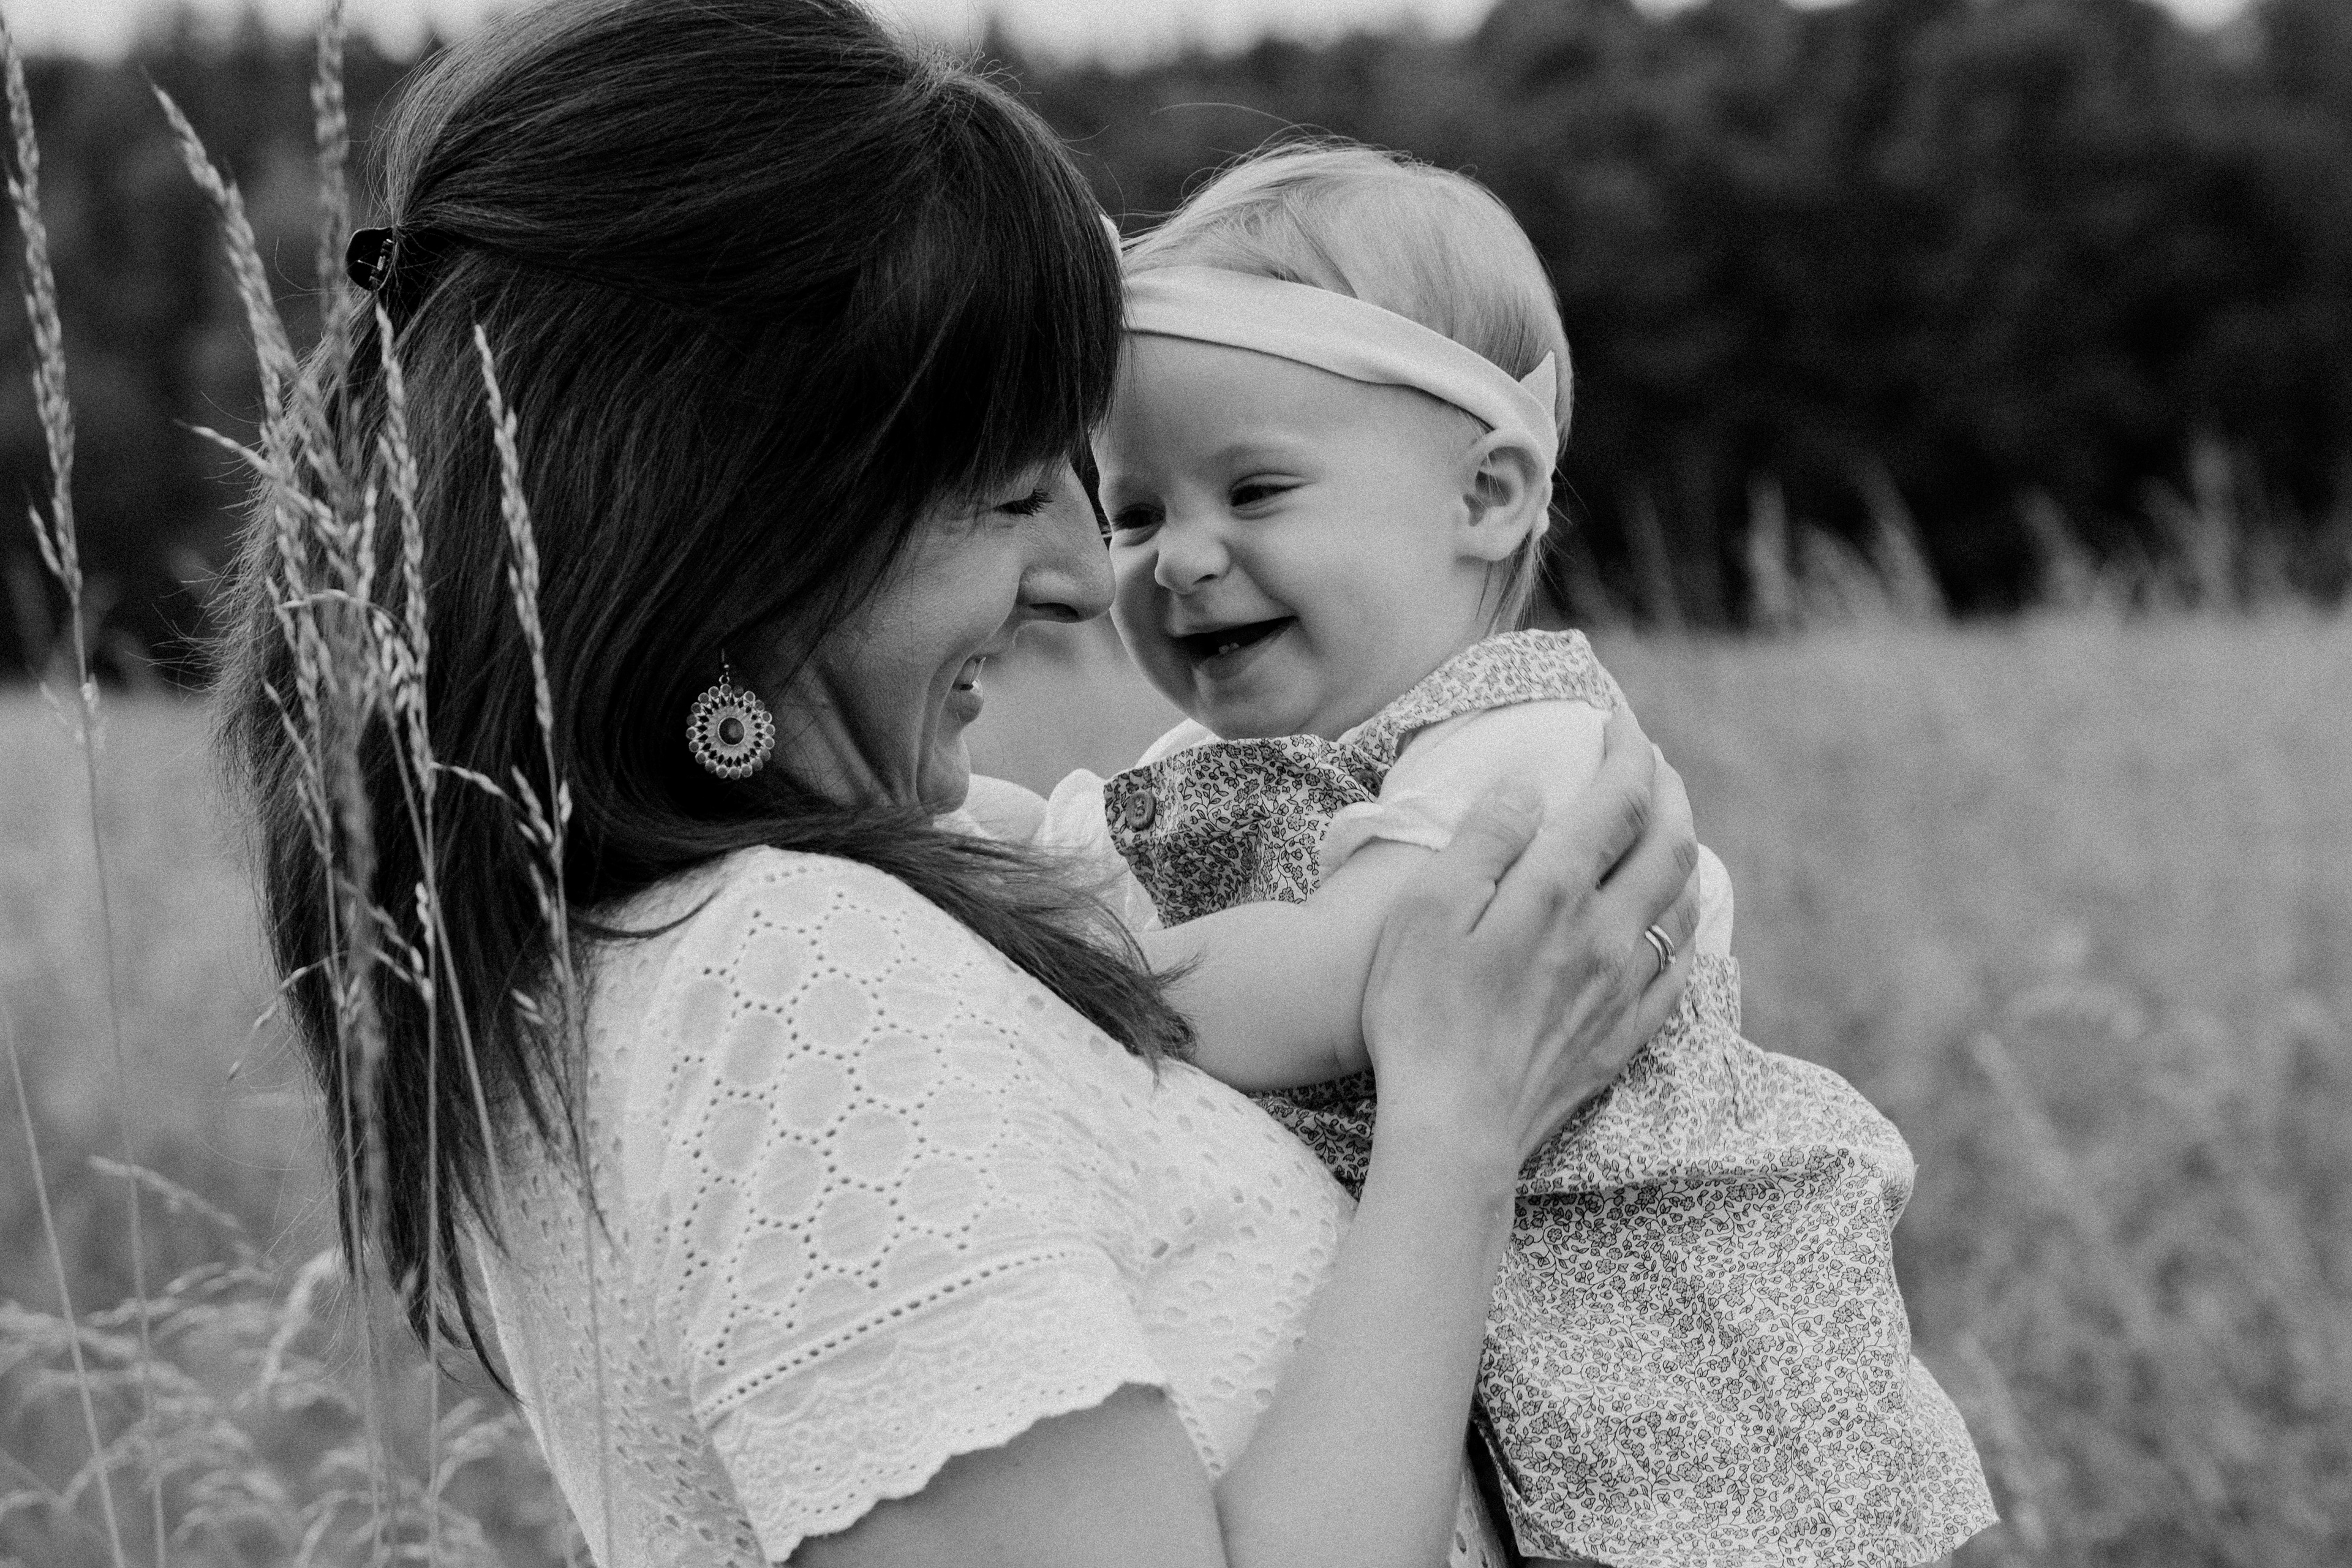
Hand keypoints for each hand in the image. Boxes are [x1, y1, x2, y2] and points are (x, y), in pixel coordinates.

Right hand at [1359, 706, 1701, 1181]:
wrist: (1454, 1127)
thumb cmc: (1420, 1014)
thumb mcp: (1425, 910)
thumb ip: (1483, 839)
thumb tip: (1526, 786)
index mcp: (1556, 892)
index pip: (1619, 798)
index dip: (1627, 747)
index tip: (1616, 718)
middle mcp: (1607, 934)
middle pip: (1670, 841)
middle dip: (1667, 787)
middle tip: (1648, 759)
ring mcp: (1623, 988)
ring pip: (1685, 900)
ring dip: (1683, 847)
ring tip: (1665, 823)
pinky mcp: (1623, 1035)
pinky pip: (1680, 966)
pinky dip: (1685, 922)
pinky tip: (1671, 917)